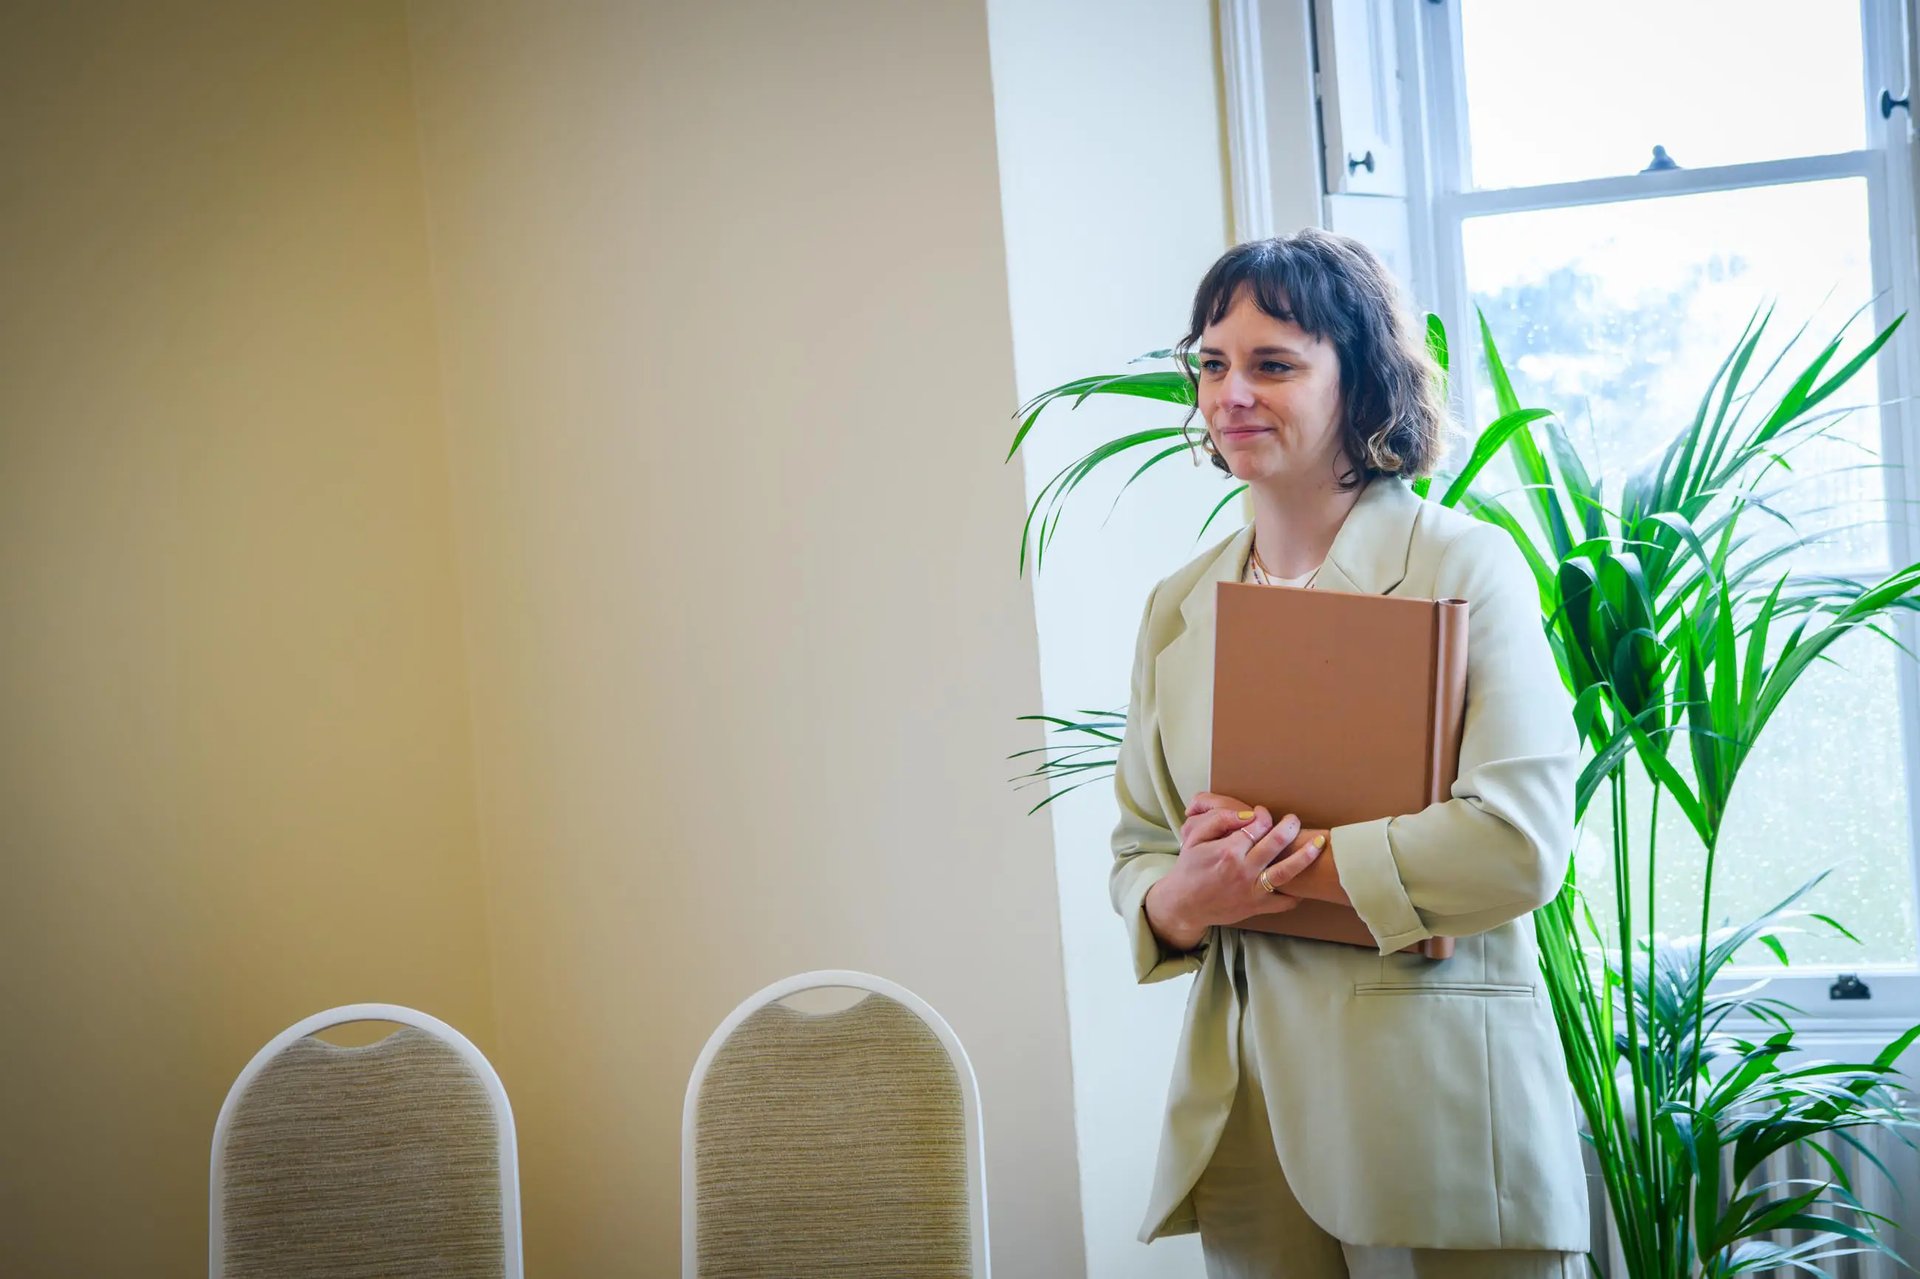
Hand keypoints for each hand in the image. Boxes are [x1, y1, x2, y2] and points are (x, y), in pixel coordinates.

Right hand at [1186, 792, 1341, 906]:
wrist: (1184, 904)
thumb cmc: (1190, 868)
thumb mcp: (1194, 838)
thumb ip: (1219, 820)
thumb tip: (1247, 814)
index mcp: (1228, 850)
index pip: (1257, 825)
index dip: (1263, 815)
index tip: (1262, 813)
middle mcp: (1243, 870)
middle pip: (1276, 843)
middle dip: (1289, 826)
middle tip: (1294, 820)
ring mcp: (1252, 890)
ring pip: (1287, 871)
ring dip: (1306, 855)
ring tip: (1319, 843)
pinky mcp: (1257, 907)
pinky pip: (1284, 902)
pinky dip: (1297, 894)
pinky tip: (1304, 883)